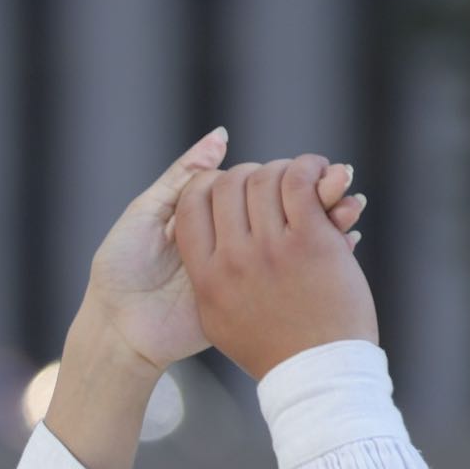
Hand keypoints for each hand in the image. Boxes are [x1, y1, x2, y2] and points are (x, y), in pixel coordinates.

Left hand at [83, 128, 365, 374]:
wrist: (117, 331)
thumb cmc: (120, 270)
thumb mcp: (145, 216)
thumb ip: (181, 177)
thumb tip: (221, 137)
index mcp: (208, 217)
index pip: (256, 187)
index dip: (282, 176)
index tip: (310, 165)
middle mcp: (229, 240)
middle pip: (282, 208)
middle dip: (316, 193)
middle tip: (342, 178)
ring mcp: (240, 270)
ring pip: (293, 238)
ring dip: (328, 218)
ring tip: (352, 203)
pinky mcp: (244, 299)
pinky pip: (288, 276)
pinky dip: (322, 257)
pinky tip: (347, 238)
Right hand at [173, 156, 379, 379]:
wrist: (316, 371)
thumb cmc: (273, 349)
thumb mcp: (221, 322)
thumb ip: (209, 283)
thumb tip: (206, 251)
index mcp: (206, 278)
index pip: (190, 204)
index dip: (210, 185)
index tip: (232, 193)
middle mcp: (232, 260)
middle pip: (227, 185)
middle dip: (250, 176)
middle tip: (270, 188)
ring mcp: (270, 249)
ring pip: (265, 178)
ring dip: (284, 170)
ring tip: (300, 183)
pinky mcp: (309, 241)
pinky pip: (300, 181)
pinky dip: (310, 168)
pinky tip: (320, 176)